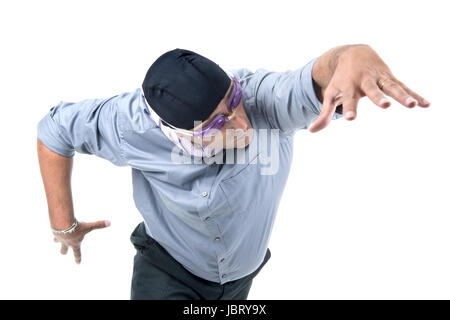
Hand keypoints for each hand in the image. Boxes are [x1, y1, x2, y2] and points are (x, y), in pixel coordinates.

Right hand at [53, 220, 110, 263]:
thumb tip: (109, 222)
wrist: (63, 224)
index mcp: (75, 244)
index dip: (78, 258)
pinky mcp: (55, 232)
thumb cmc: (77, 227)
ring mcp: (59, 238)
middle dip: (64, 251)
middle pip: (63, 250)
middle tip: (64, 253)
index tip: (78, 263)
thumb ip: (99, 225)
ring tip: (56, 240)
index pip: (77, 253)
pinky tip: (56, 227)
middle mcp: (66, 243)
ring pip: (57, 242)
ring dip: (57, 241)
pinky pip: (55, 232)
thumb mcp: (89, 226)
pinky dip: (56, 230)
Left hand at [308, 45, 429, 132]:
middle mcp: (365, 82)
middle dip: (379, 98)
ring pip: (393, 87)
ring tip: (413, 106)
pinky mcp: (390, 78)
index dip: (349, 108)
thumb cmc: (340, 80)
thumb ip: (324, 114)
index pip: (348, 101)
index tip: (350, 118)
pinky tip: (426, 104)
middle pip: (373, 91)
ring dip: (403, 96)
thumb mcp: (331, 95)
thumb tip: (311, 131)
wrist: (352, 54)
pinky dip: (415, 94)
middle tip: (386, 107)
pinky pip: (405, 87)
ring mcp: (379, 79)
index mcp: (349, 87)